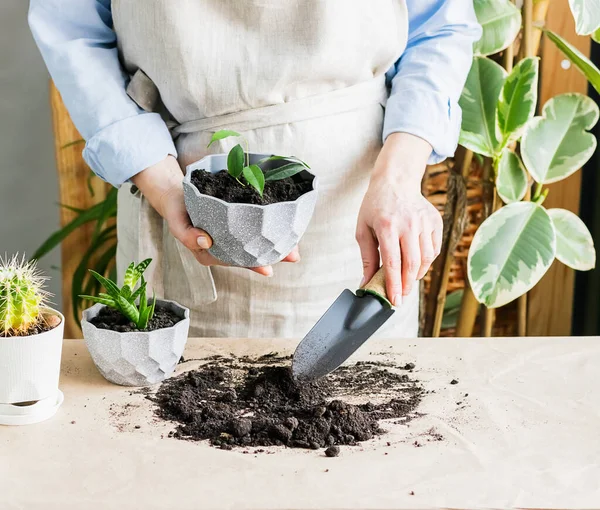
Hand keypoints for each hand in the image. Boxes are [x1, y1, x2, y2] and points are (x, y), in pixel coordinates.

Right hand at [132, 156, 299, 275]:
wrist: (174, 193)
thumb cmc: (176, 209)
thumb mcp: (176, 222)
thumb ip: (187, 235)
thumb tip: (206, 242)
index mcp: (210, 253)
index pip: (236, 261)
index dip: (253, 265)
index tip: (269, 269)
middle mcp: (223, 247)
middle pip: (250, 254)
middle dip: (273, 255)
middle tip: (294, 255)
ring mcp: (230, 235)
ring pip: (255, 242)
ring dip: (275, 242)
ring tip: (295, 245)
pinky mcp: (234, 221)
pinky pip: (253, 227)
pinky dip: (267, 227)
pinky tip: (282, 226)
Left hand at [356, 133, 441, 305]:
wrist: (395, 181)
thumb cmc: (375, 206)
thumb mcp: (363, 230)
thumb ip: (367, 258)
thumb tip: (367, 283)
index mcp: (387, 227)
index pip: (393, 263)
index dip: (394, 285)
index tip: (395, 301)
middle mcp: (408, 224)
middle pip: (412, 264)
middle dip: (407, 284)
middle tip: (401, 295)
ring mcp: (424, 222)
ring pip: (426, 259)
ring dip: (416, 274)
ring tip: (407, 278)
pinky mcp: (435, 222)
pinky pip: (434, 249)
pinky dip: (426, 261)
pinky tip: (416, 262)